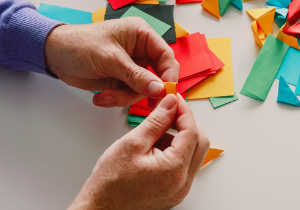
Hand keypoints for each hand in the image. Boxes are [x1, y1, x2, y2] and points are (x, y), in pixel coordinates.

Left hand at [44, 18, 179, 107]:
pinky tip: (101, 97)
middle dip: (143, 90)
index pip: (165, 55)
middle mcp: (140, 50)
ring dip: (124, 96)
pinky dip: (116, 98)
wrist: (54, 55)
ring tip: (105, 96)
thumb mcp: (110, 59)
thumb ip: (136, 75)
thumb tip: (160, 89)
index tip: (166, 93)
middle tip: (138, 102)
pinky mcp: (121, 79)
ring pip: (142, 89)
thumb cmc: (81, 45)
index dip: (168, 75)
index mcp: (141, 34)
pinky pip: (128, 94)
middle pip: (157, 75)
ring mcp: (130, 66)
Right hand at [68, 94, 209, 209]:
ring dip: (180, 137)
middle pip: (199, 143)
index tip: (173, 99)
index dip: (184, 111)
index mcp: (174, 169)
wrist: (100, 207)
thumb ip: (156, 120)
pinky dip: (175, 151)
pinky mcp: (174, 192)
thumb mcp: (132, 143)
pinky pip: (184, 166)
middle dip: (186, 123)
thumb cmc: (111, 182)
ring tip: (154, 132)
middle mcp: (182, 183)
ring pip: (193, 154)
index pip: (191, 132)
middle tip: (168, 111)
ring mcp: (180, 190)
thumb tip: (171, 103)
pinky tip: (155, 147)